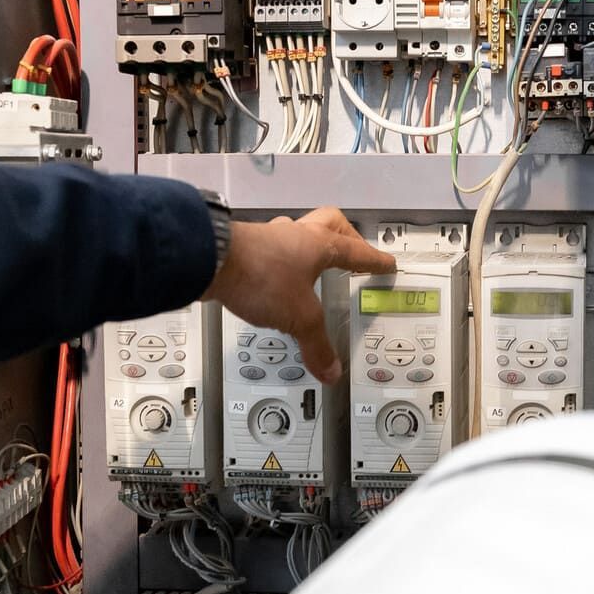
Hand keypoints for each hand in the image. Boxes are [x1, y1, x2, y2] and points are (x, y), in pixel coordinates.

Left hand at [204, 207, 394, 382]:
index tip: (386, 264)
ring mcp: (269, 237)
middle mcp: (296, 235)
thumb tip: (333, 370)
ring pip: (299, 231)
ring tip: (314, 265)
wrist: (207, 261)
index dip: (373, 260)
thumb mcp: (298, 318)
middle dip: (347, 236)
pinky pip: (274, 247)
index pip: (356, 251)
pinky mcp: (245, 247)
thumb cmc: (262, 279)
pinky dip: (284, 259)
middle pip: (330, 223)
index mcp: (319, 245)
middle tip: (353, 251)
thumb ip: (317, 344)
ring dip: (311, 245)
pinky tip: (279, 276)